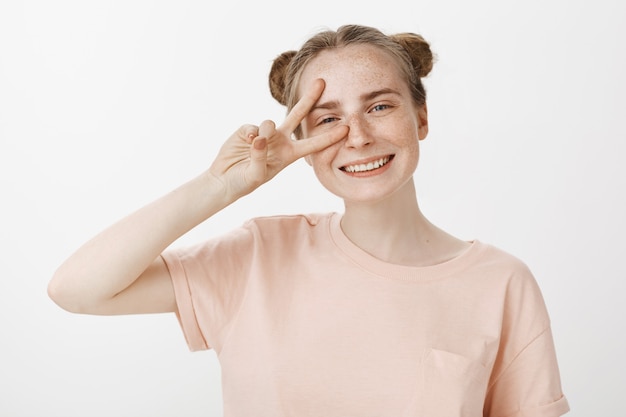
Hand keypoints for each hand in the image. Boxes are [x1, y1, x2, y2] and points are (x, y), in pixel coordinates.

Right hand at [208, 79, 347, 198]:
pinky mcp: (247, 130)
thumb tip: (260, 135)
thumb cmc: (245, 181)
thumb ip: (260, 156)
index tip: (346, 129)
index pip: (313, 144)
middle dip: (309, 98)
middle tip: (322, 81)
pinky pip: (251, 127)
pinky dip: (249, 134)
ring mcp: (264, 133)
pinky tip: (246, 142)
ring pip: (269, 122)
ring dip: (266, 130)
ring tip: (257, 143)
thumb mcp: (256, 175)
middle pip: (298, 115)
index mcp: (289, 154)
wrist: (225, 179)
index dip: (329, 137)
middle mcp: (279, 140)